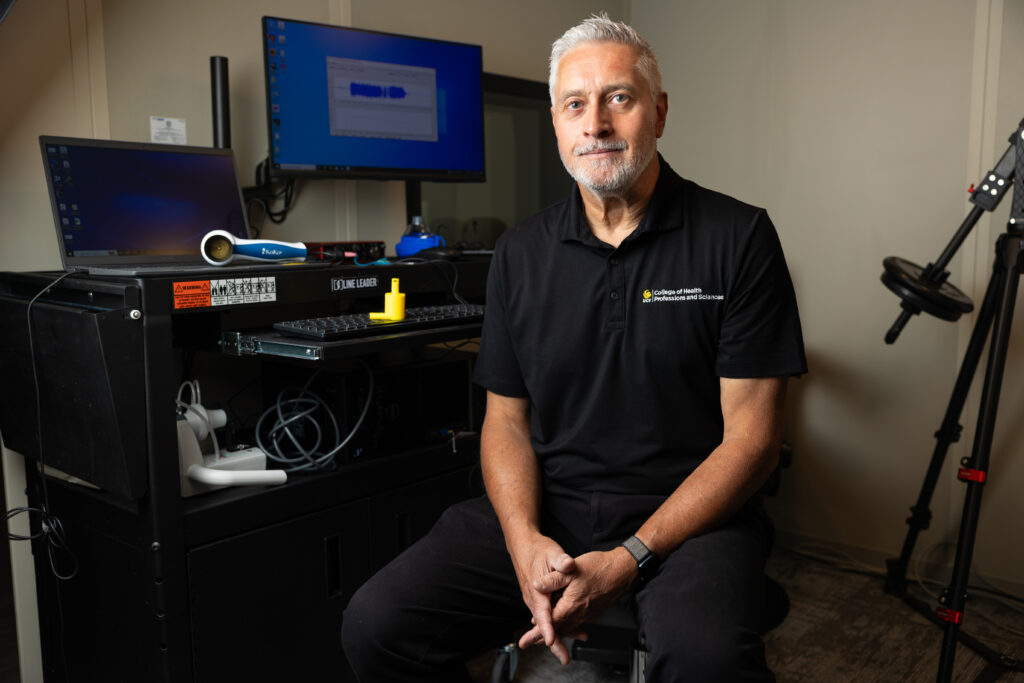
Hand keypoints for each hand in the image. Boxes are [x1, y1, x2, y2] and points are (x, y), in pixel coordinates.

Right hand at [508, 534, 576, 662]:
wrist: (524, 547)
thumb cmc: (538, 549)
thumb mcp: (551, 552)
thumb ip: (560, 560)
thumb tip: (568, 564)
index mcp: (536, 589)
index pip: (542, 611)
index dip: (547, 627)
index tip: (552, 639)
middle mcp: (533, 599)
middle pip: (543, 624)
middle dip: (553, 642)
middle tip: (564, 658)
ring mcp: (535, 601)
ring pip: (546, 623)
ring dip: (558, 636)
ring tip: (570, 650)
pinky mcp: (539, 601)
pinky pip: (548, 617)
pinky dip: (558, 626)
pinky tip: (572, 631)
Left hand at [518, 547, 636, 663]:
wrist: (622, 570)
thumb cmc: (599, 568)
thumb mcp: (571, 569)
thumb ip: (552, 579)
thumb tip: (536, 585)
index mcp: (572, 604)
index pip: (551, 623)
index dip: (537, 631)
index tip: (527, 639)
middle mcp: (580, 613)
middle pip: (558, 629)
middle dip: (543, 637)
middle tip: (529, 641)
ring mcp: (588, 614)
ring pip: (568, 627)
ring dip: (556, 631)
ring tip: (544, 635)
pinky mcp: (593, 611)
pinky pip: (577, 623)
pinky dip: (567, 626)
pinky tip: (563, 622)